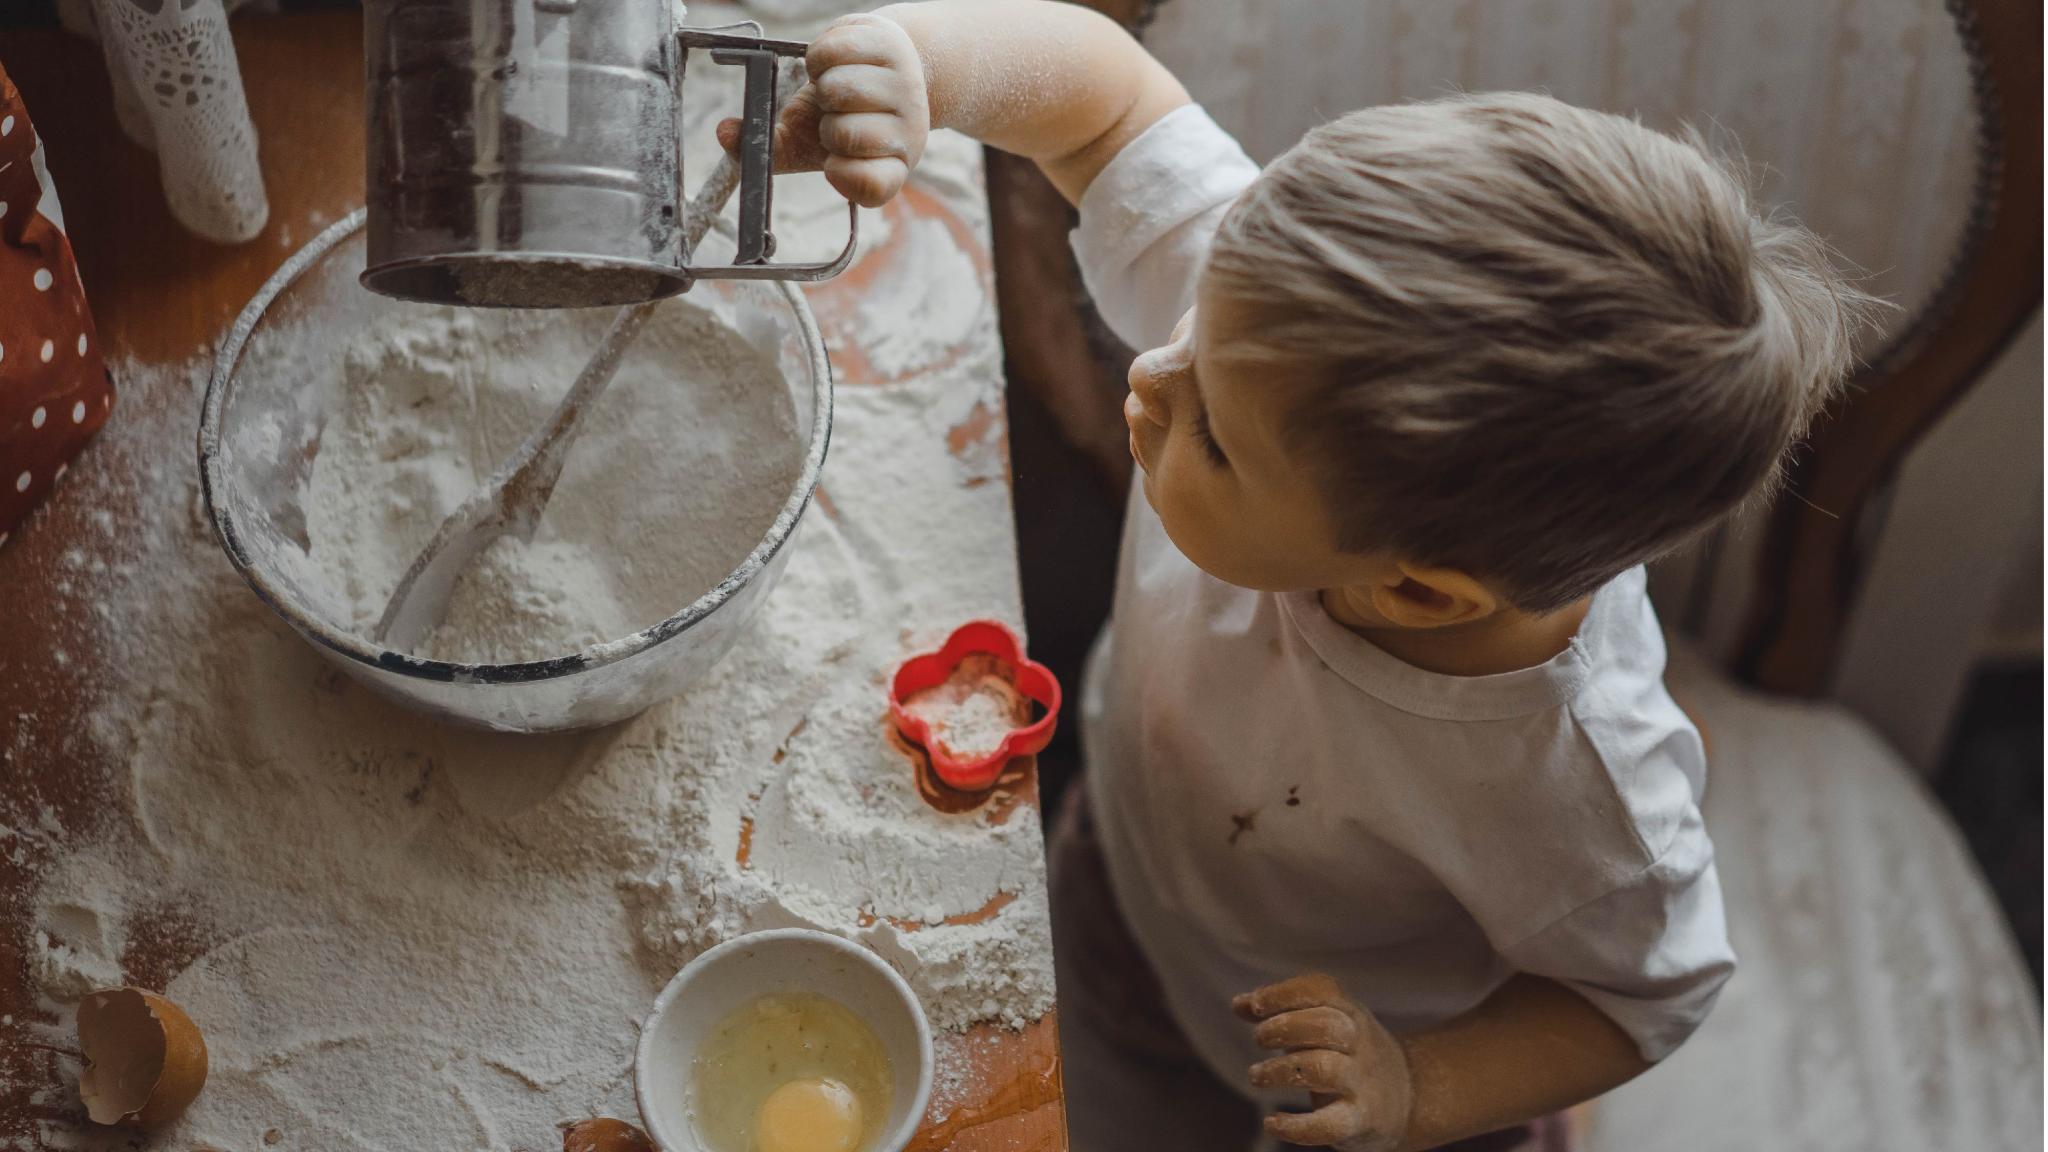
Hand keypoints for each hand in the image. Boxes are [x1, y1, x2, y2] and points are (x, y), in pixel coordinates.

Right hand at [716, 13, 928, 207]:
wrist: (879, 65)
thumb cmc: (836, 113)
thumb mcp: (805, 142)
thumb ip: (767, 149)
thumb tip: (724, 133)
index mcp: (892, 167)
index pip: (872, 186)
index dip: (842, 176)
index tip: (831, 165)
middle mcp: (907, 132)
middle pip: (844, 136)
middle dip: (825, 123)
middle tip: (833, 116)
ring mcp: (904, 88)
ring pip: (840, 91)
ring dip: (823, 86)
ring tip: (834, 89)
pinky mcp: (890, 46)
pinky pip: (834, 53)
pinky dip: (818, 58)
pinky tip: (833, 64)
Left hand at [1233, 974, 1414, 1151]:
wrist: (1409, 1097)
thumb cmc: (1349, 1053)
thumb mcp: (1324, 1024)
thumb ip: (1281, 1012)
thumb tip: (1238, 1003)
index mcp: (1349, 1013)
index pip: (1322, 990)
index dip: (1284, 993)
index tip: (1255, 1005)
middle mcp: (1359, 1043)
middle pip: (1326, 1026)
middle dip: (1284, 1028)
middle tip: (1259, 1039)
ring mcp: (1361, 1082)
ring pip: (1323, 1069)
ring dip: (1280, 1071)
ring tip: (1257, 1075)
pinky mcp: (1360, 1121)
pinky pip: (1329, 1125)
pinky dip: (1295, 1126)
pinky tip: (1272, 1122)